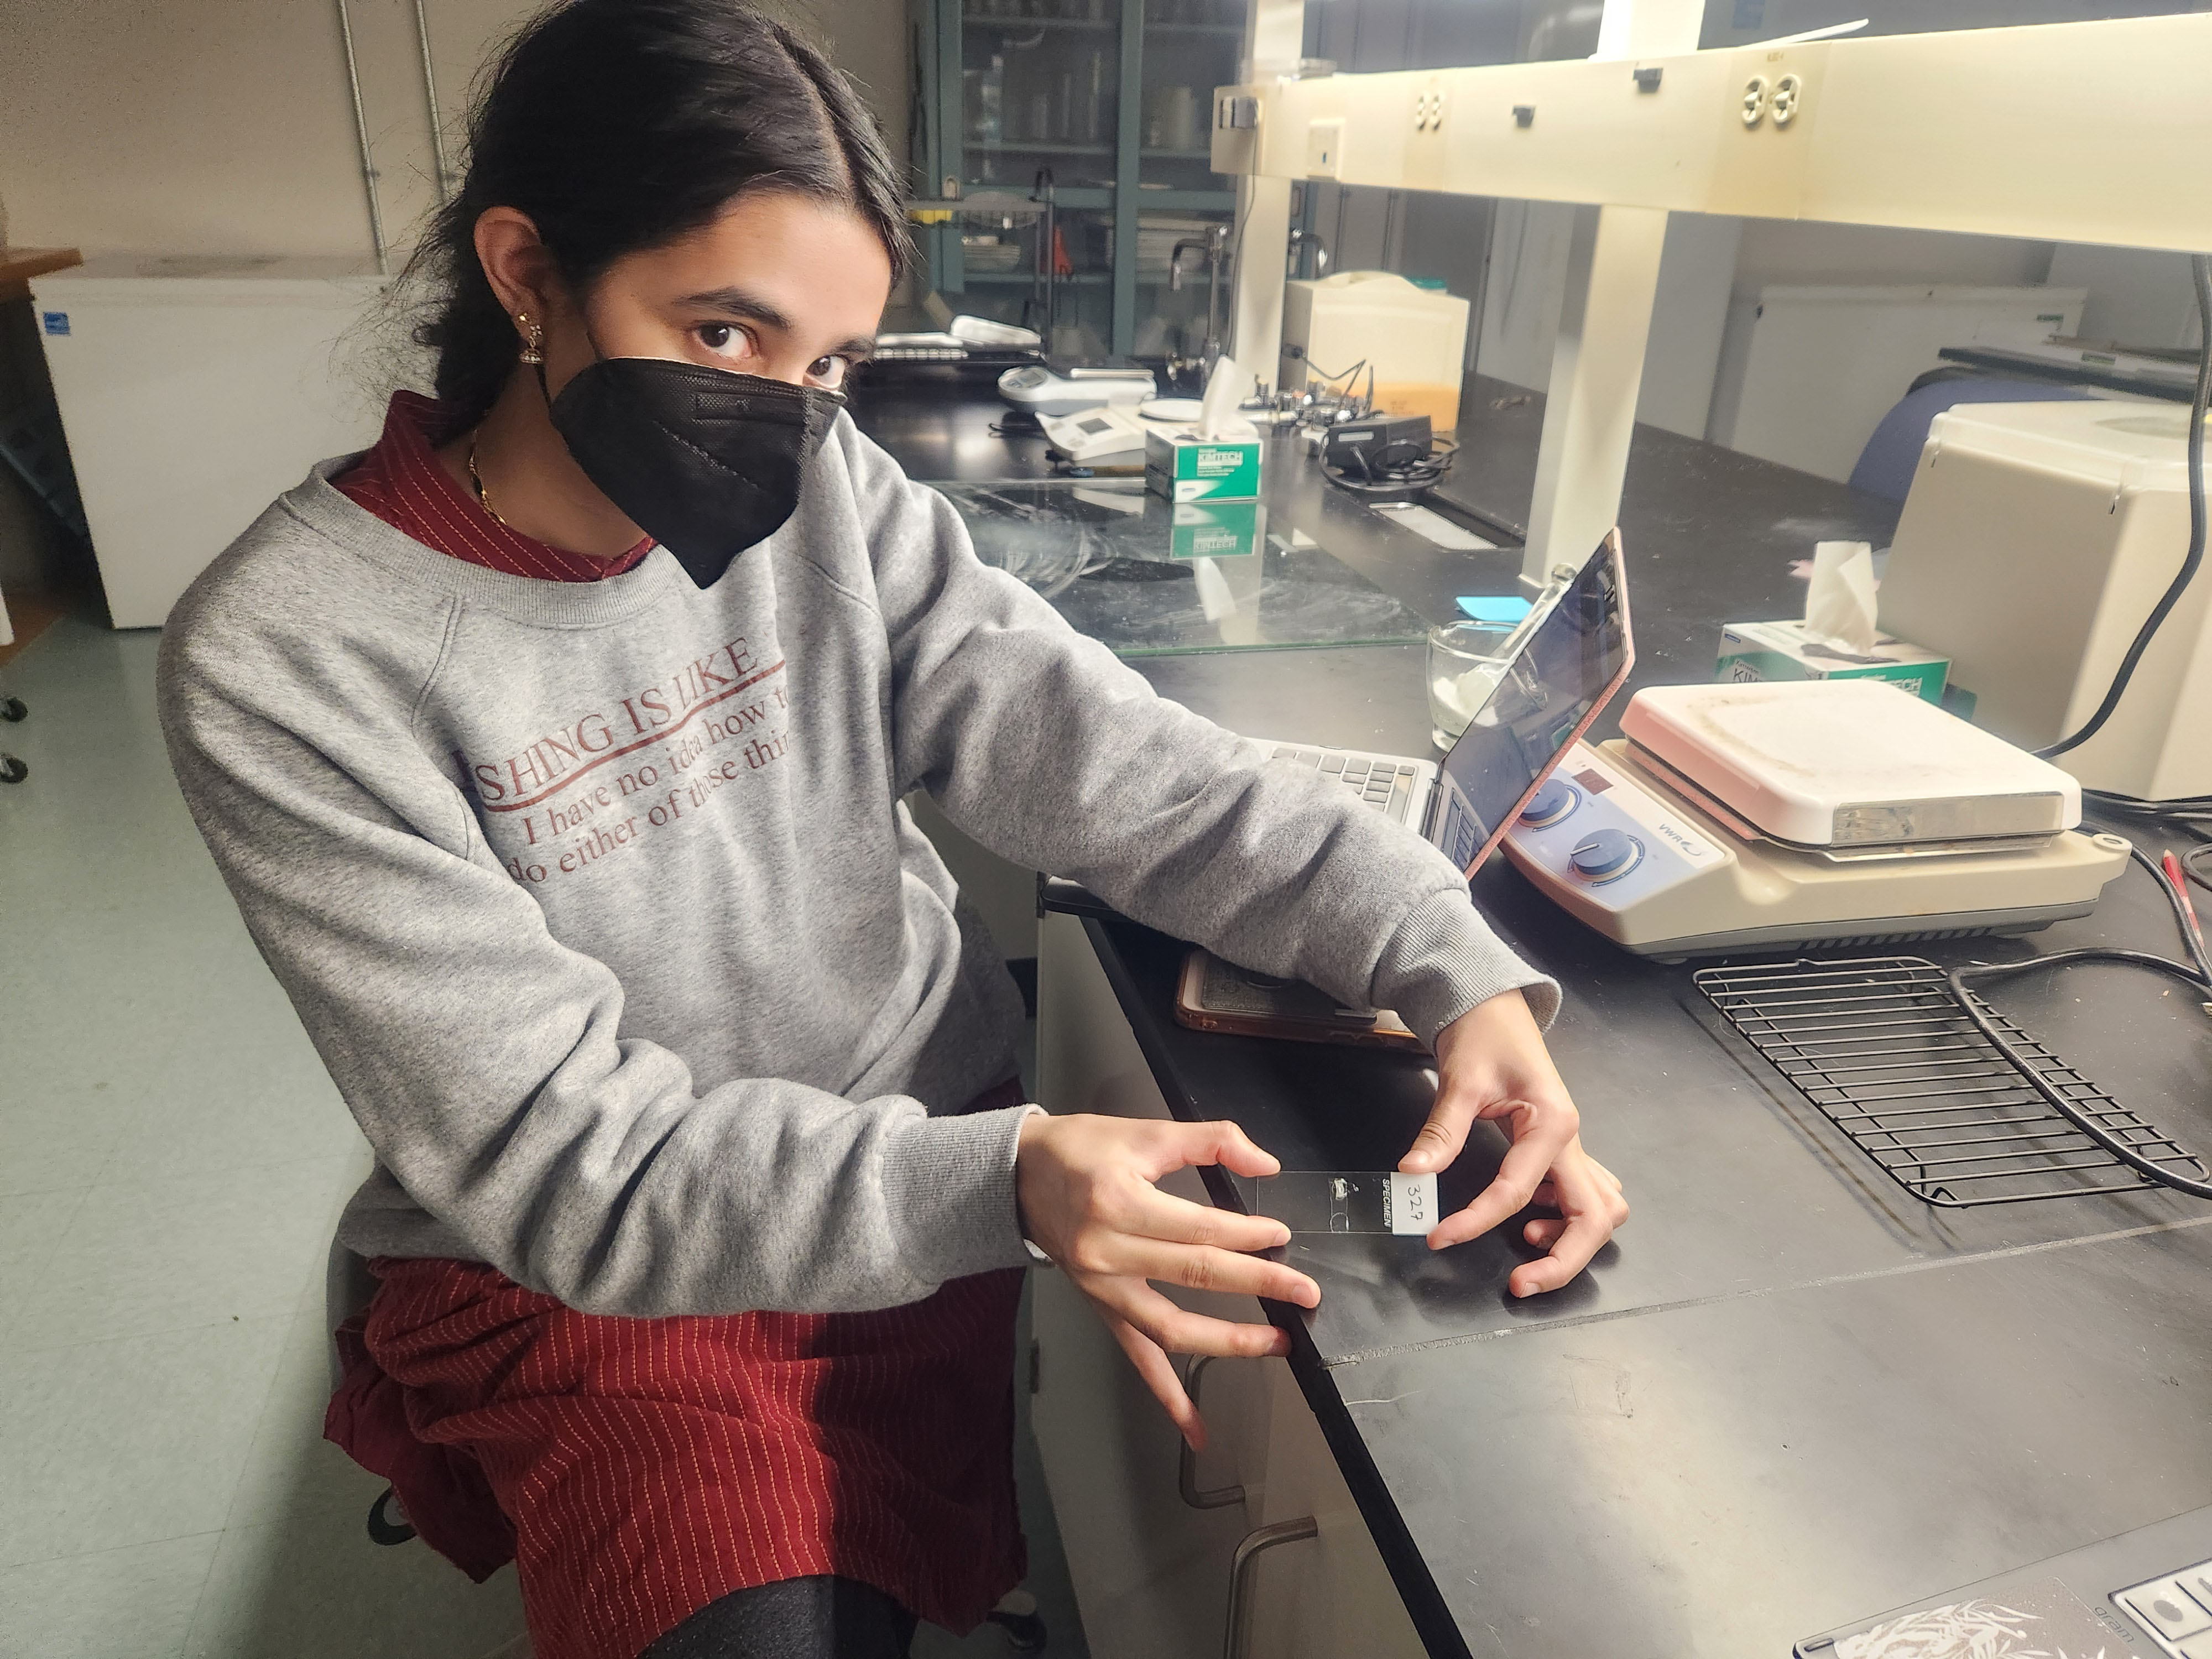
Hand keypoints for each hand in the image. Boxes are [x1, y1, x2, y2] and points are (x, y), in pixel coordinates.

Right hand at [1017, 1112, 1320, 1448]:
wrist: (1017, 1176)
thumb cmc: (1080, 1150)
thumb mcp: (1143, 1131)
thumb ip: (1210, 1140)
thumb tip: (1265, 1163)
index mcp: (1119, 1201)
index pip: (1198, 1227)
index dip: (1246, 1235)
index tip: (1280, 1237)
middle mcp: (1108, 1251)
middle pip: (1195, 1274)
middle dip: (1257, 1284)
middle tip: (1303, 1292)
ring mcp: (1103, 1288)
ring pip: (1171, 1328)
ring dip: (1227, 1341)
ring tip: (1275, 1343)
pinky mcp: (1101, 1308)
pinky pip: (1137, 1357)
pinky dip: (1167, 1396)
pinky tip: (1196, 1427)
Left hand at [1400, 989, 1628, 1294]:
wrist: (1493, 1009)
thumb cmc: (1484, 1035)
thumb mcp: (1459, 1082)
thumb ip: (1441, 1132)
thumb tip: (1414, 1173)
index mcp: (1552, 1123)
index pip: (1516, 1191)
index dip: (1476, 1221)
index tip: (1440, 1237)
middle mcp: (1572, 1138)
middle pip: (1594, 1218)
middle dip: (1563, 1261)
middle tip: (1520, 1284)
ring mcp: (1572, 1145)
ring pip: (1601, 1209)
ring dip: (1574, 1238)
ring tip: (1527, 1247)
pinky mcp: (1562, 1148)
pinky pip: (1586, 1193)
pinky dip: (1568, 1217)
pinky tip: (1532, 1221)